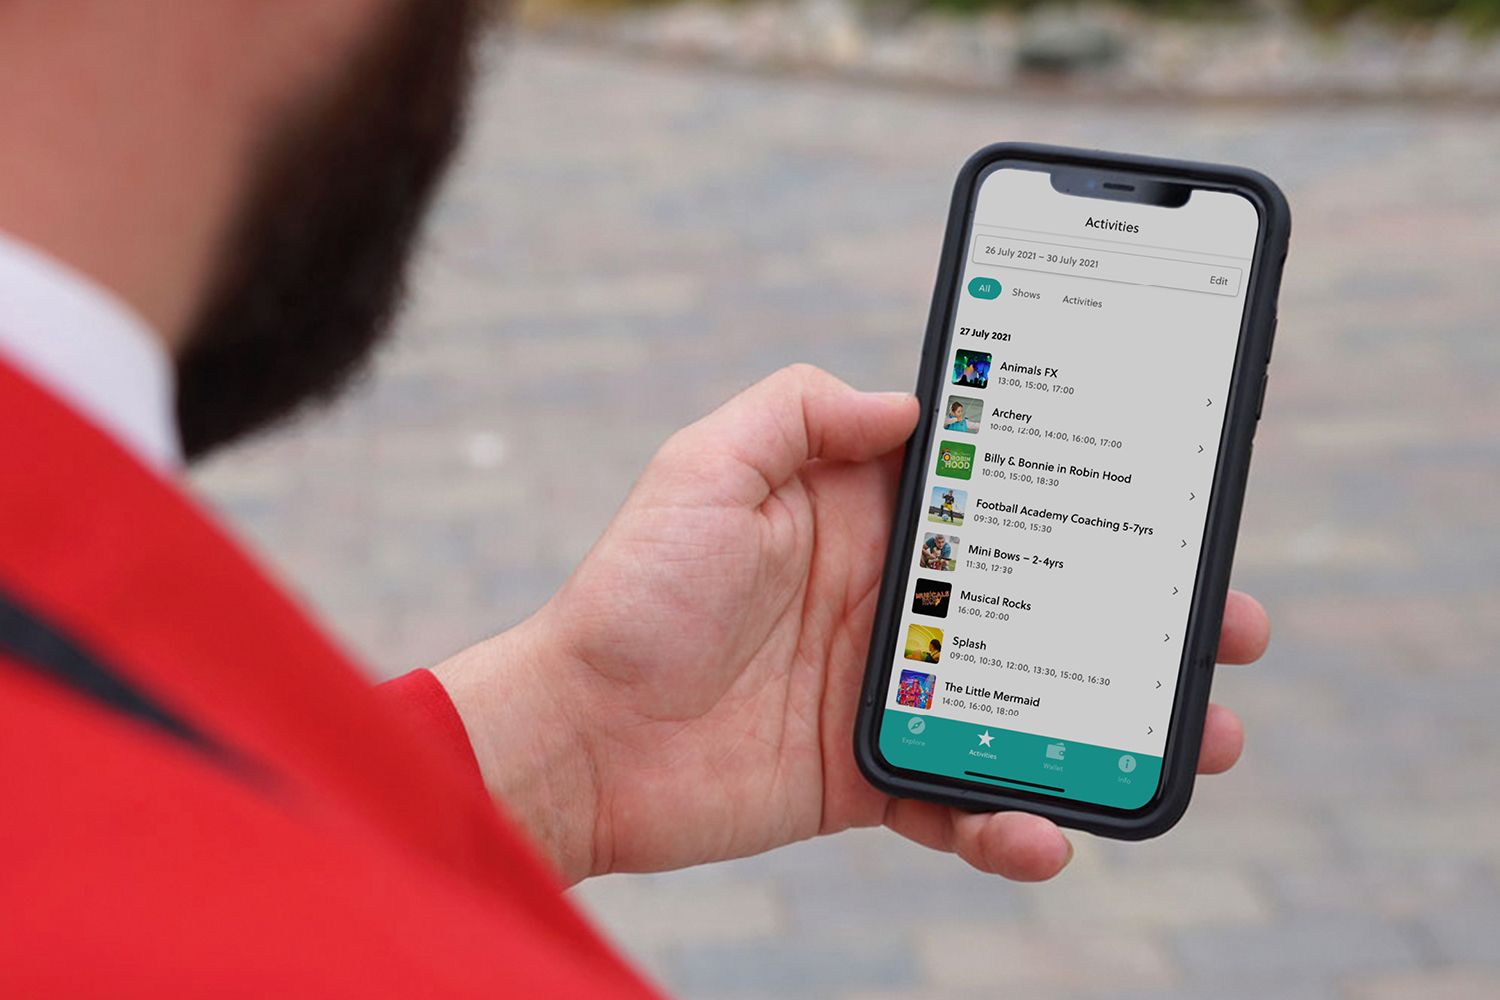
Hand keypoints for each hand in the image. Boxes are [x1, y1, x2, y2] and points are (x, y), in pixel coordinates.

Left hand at [435, 365, 1270, 884]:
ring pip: (1030, 705)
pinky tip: (1048, 832)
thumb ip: (802, 411)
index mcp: (868, 520)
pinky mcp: (868, 777)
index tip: (1169, 492)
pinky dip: (1011, 823)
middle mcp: (893, 601)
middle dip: (1140, 613)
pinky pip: (959, 801)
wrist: (578, 734)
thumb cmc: (635, 591)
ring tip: (1198, 740)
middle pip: (1045, 602)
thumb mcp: (706, 466)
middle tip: (1227, 625)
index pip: (999, 496)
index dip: (1083, 490)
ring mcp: (890, 693)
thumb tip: (914, 399)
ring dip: (1115, 722)